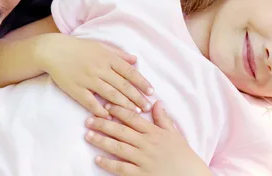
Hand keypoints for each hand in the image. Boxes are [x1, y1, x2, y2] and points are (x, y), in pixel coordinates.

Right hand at [40, 35, 153, 118]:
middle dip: (137, 97)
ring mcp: (88, 80)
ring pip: (110, 95)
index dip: (142, 83)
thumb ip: (119, 54)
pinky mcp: (76, 89)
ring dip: (124, 105)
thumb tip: (136, 60)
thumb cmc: (79, 48)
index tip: (151, 92)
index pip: (129, 72)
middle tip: (146, 107)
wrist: (53, 50)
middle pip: (123, 85)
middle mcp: (100, 69)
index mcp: (107, 57)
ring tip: (134, 113)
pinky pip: (90, 102)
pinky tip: (109, 117)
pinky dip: (100, 110)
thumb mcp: (101, 46)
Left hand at [85, 101, 211, 175]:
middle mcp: (147, 144)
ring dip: (102, 141)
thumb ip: (163, 118)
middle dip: (104, 124)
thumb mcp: (175, 134)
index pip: (133, 118)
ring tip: (88, 135)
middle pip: (121, 131)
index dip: (118, 111)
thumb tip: (156, 102)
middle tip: (89, 119)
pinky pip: (122, 168)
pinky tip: (98, 159)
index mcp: (155, 132)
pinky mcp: (141, 175)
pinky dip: (109, 164)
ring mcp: (143, 160)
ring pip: (118, 147)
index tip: (105, 105)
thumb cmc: (183, 156)